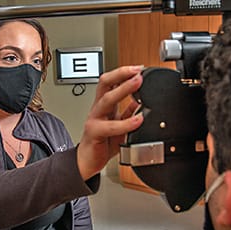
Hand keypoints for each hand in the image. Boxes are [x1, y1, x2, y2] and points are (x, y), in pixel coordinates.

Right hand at [77, 65, 143, 179]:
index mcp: (104, 104)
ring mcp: (95, 119)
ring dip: (123, 89)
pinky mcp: (95, 132)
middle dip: (121, 73)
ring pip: (107, 99)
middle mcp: (98, 108)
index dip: (124, 72)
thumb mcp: (119, 125)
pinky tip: (137, 120)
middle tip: (138, 70)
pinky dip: (126, 122)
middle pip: (105, 83)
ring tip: (137, 83)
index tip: (140, 68)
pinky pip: (110, 126)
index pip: (111, 81)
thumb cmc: (102, 142)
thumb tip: (143, 102)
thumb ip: (128, 113)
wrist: (88, 161)